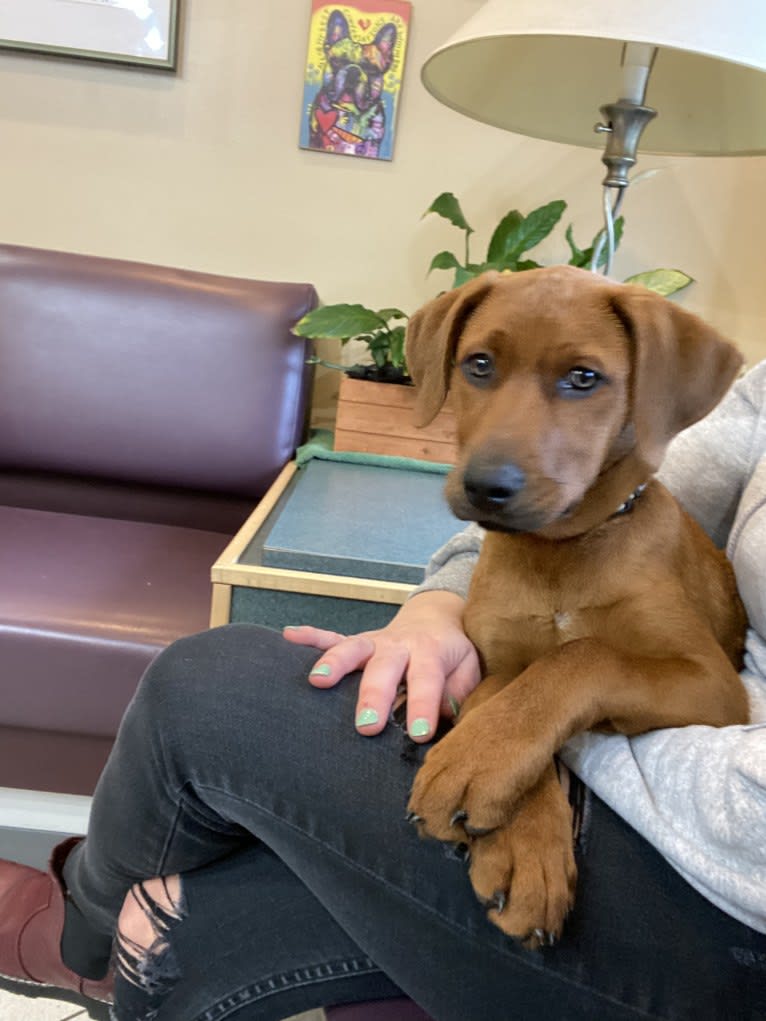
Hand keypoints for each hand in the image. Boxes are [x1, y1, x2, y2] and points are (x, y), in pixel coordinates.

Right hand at [283, 591, 480, 741]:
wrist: (436, 618)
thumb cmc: (452, 654)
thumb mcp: (469, 670)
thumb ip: (459, 693)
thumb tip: (446, 719)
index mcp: (430, 652)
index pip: (427, 680)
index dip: (423, 707)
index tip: (418, 734)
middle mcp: (399, 645)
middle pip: (384, 668)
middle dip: (373, 696)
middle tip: (366, 726)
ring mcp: (375, 642)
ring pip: (353, 648)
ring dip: (335, 662)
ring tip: (318, 681)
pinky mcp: (358, 642)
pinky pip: (331, 637)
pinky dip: (310, 636)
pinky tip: (289, 636)